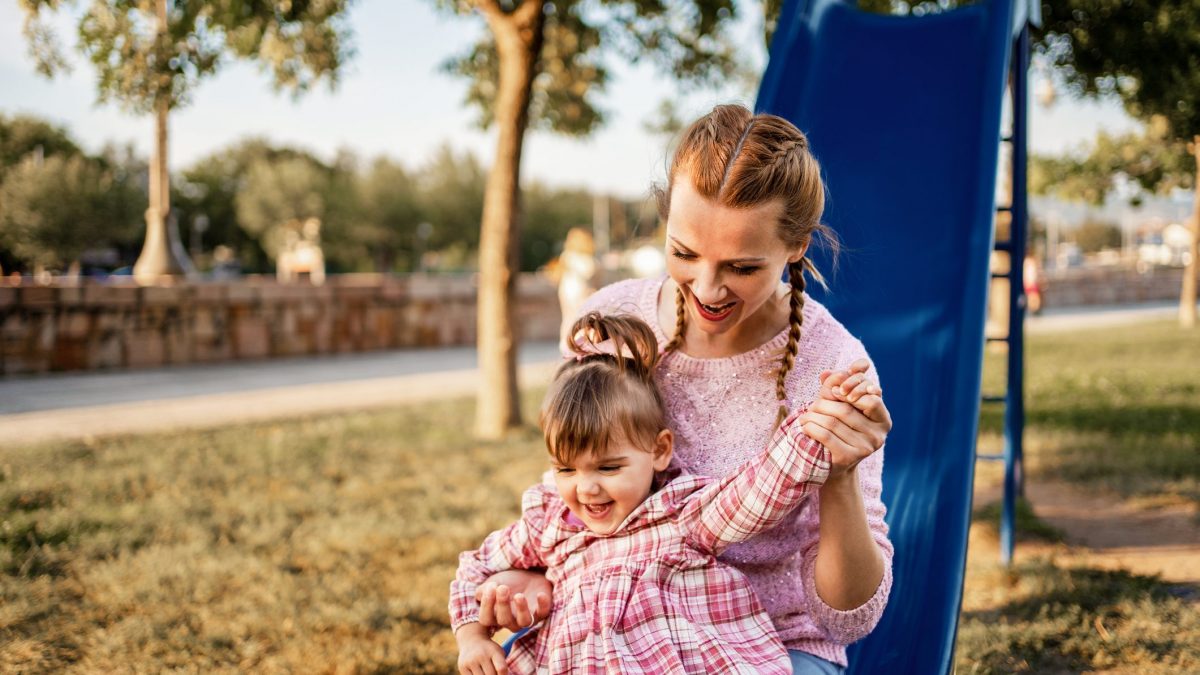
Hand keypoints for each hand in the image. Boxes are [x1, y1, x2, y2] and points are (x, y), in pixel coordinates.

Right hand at [455, 624, 508, 674]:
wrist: (472, 640)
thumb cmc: (489, 651)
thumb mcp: (498, 653)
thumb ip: (502, 666)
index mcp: (494, 651)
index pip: (501, 668)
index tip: (502, 674)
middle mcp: (481, 655)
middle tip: (493, 672)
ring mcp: (470, 661)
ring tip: (486, 671)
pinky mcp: (462, 667)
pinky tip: (478, 672)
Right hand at [476, 570, 552, 631]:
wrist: (527, 574)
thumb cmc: (507, 582)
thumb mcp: (494, 582)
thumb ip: (484, 589)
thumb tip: (480, 594)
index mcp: (494, 615)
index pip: (486, 619)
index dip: (486, 606)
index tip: (490, 588)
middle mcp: (510, 621)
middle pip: (503, 621)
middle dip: (502, 605)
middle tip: (503, 588)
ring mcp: (526, 618)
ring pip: (524, 622)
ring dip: (521, 609)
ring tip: (518, 596)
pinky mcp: (541, 612)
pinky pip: (543, 614)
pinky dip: (542, 605)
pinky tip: (540, 595)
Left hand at [800, 359, 891, 478]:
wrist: (833, 462)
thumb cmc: (840, 428)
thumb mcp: (842, 405)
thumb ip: (838, 386)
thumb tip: (825, 373)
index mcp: (883, 419)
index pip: (871, 399)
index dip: (851, 391)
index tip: (835, 391)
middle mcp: (878, 435)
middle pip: (846, 410)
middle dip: (825, 403)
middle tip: (812, 405)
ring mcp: (865, 448)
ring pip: (832, 422)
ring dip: (813, 415)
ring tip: (805, 415)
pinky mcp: (848, 458)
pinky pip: (825, 435)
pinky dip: (810, 427)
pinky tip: (805, 425)